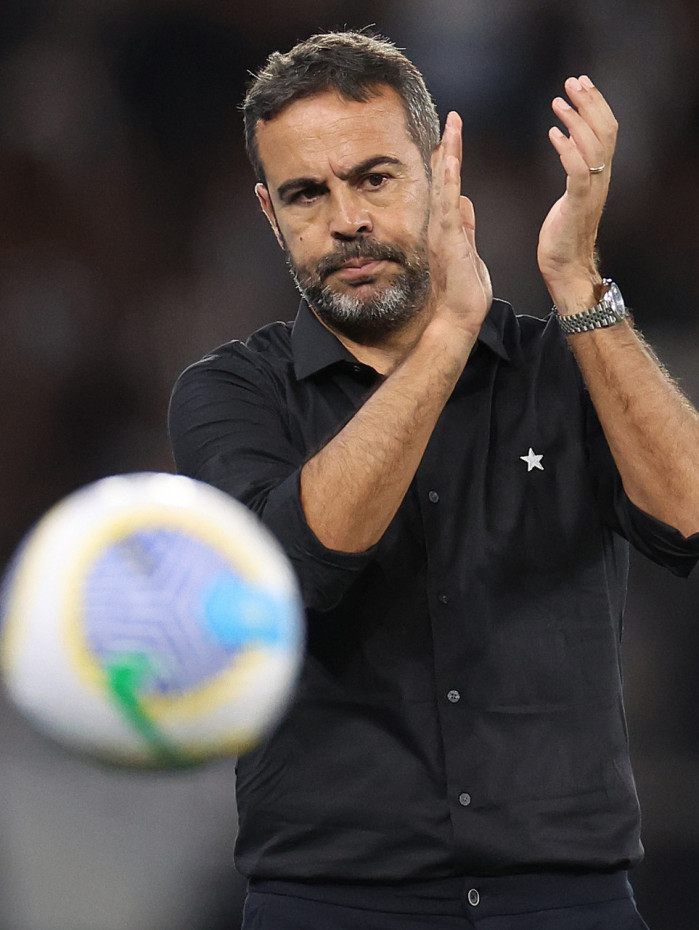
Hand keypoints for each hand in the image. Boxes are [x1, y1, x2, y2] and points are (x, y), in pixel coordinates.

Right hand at [427, 111, 491, 337]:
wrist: (459, 316)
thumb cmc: (464, 291)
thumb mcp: (469, 251)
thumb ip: (466, 226)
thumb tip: (464, 202)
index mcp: (447, 227)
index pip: (450, 186)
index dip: (452, 159)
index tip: (455, 133)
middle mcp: (439, 225)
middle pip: (443, 179)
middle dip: (447, 147)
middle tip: (452, 117)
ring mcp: (441, 232)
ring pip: (443, 185)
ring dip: (448, 156)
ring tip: (452, 127)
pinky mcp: (447, 240)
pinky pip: (447, 205)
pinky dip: (448, 182)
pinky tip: (450, 162)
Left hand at [537, 75, 617, 312]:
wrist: (566, 269)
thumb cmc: (562, 237)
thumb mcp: (571, 195)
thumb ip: (574, 168)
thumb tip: (567, 142)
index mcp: (599, 176)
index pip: (606, 130)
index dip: (596, 105)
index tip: (580, 85)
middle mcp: (600, 179)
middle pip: (605, 130)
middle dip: (589, 102)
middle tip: (572, 82)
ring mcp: (590, 191)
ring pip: (593, 145)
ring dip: (575, 119)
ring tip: (559, 102)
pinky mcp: (577, 204)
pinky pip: (577, 170)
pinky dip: (566, 148)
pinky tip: (553, 134)